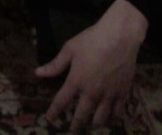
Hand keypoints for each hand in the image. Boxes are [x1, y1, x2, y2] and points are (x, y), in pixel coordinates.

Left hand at [35, 0, 147, 132]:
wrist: (120, 36)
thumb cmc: (92, 39)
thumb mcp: (70, 48)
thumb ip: (55, 64)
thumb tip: (38, 73)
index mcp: (76, 81)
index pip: (61, 102)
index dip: (54, 113)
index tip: (50, 119)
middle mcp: (92, 92)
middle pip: (81, 117)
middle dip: (74, 126)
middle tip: (71, 130)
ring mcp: (109, 95)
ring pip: (100, 120)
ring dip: (93, 125)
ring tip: (90, 126)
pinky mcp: (123, 93)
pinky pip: (117, 113)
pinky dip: (112, 119)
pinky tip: (108, 118)